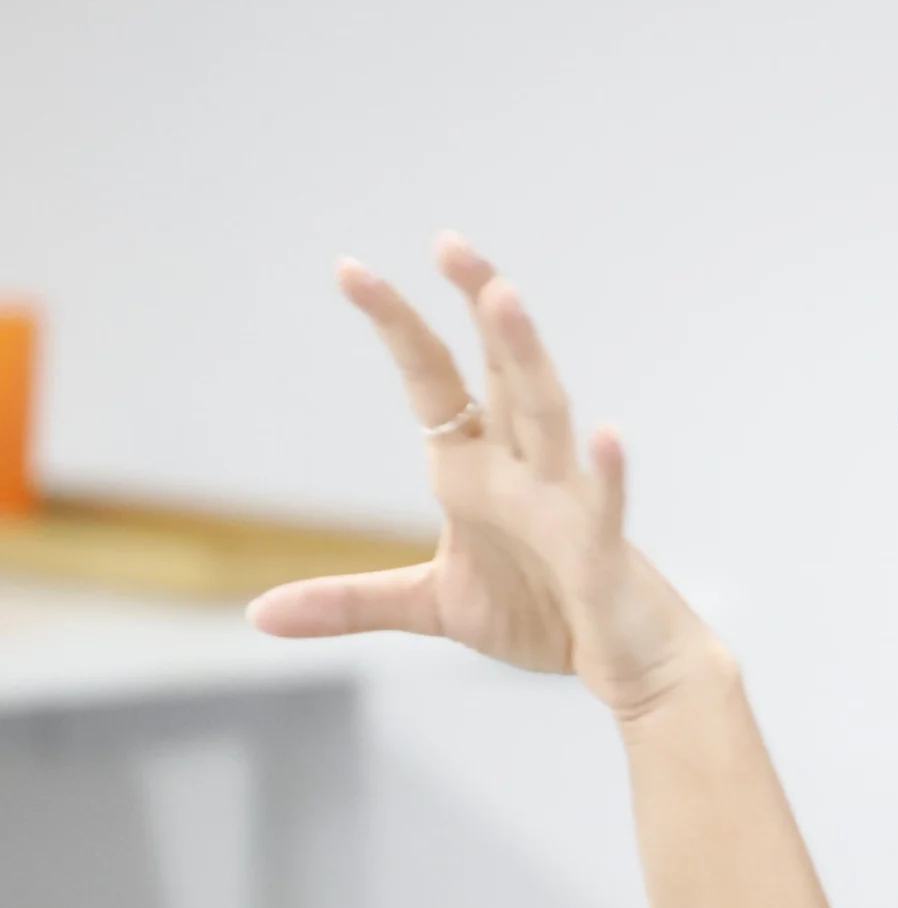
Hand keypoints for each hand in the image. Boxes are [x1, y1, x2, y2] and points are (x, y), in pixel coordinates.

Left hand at [248, 233, 722, 721]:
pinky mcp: (603, 554)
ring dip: (526, 357)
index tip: (352, 269)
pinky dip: (606, 473)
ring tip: (504, 299)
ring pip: (546, 416)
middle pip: (500, 373)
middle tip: (451, 244)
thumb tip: (259, 613)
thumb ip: (353, 600)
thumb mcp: (434, 607)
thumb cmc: (546, 616)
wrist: (629, 663)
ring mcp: (567, 506)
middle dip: (478, 306)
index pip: (435, 381)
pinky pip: (604, 508)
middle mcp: (523, 470)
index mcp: (477, 471)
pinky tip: (605, 436)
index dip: (398, 327)